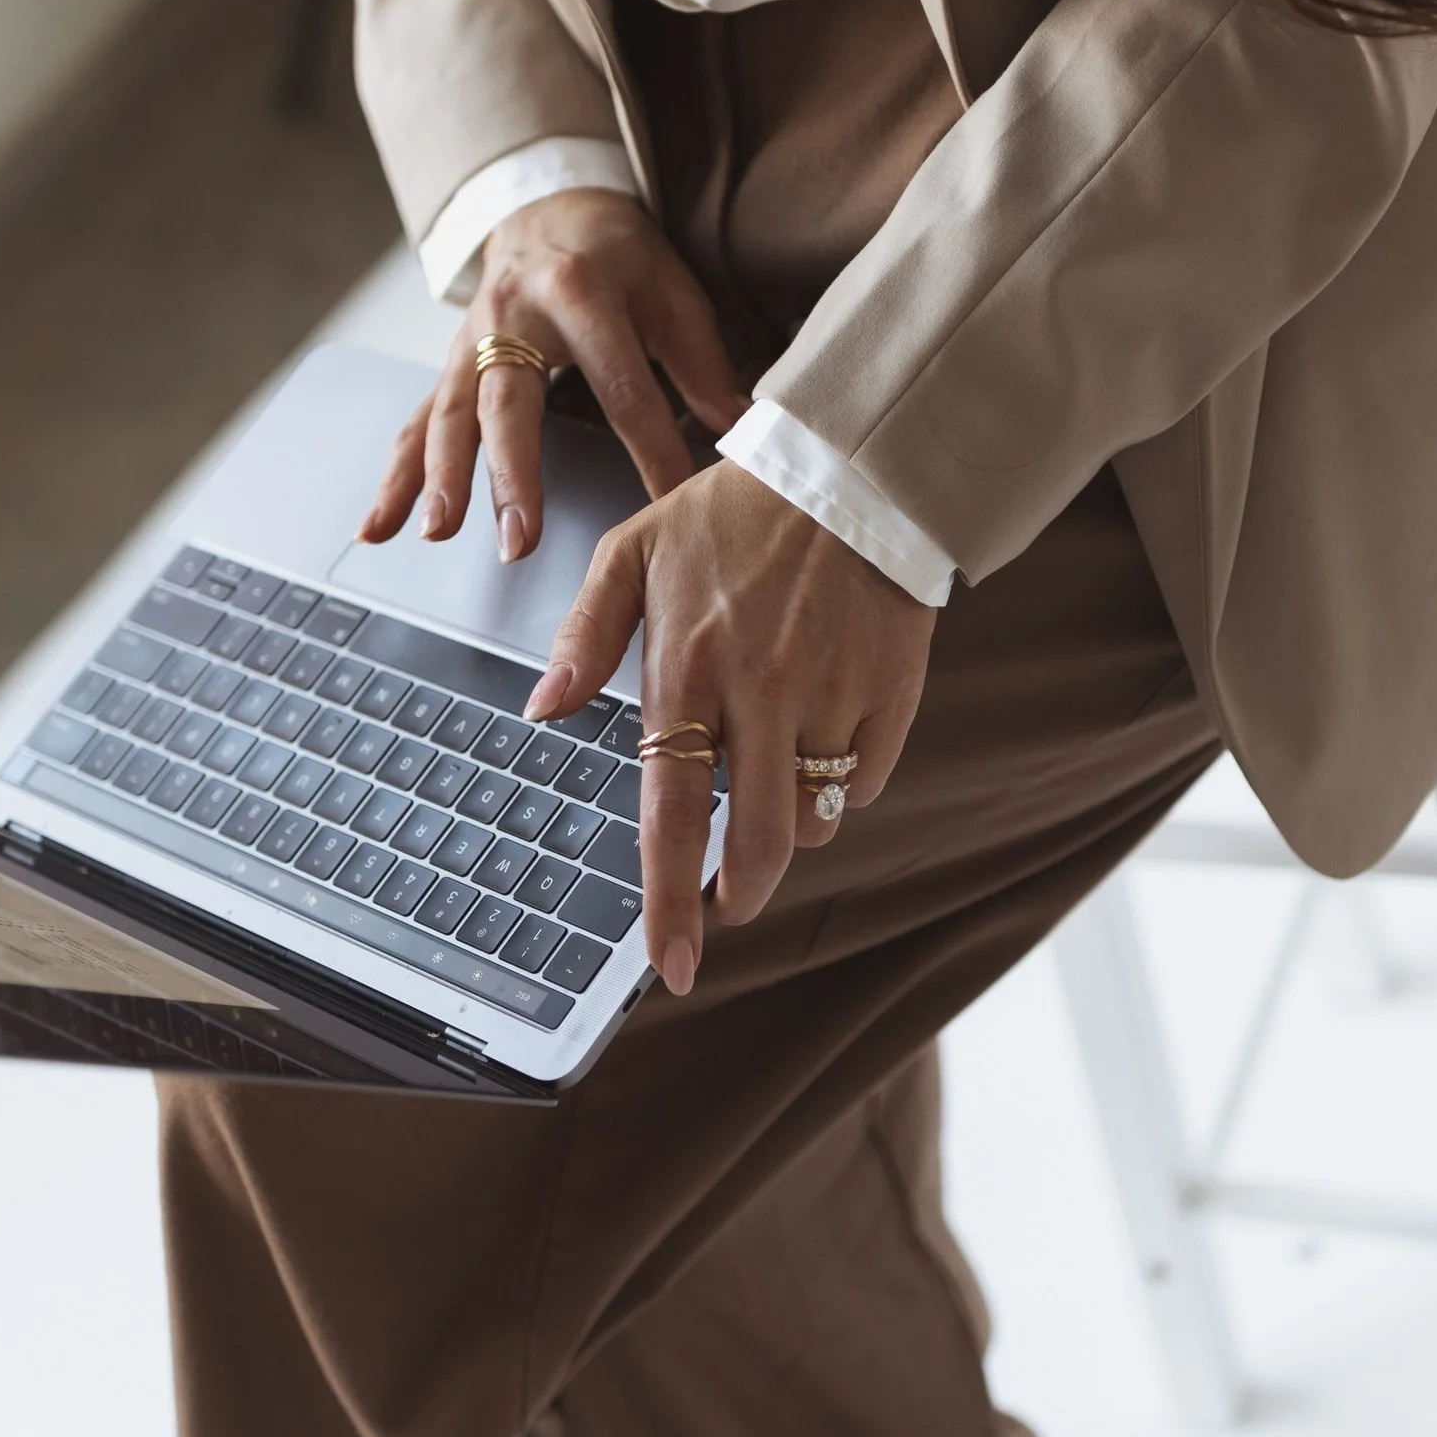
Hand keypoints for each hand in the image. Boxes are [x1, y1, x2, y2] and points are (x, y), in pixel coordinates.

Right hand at [362, 189, 748, 555]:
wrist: (547, 202)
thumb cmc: (619, 254)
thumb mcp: (671, 291)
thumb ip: (702, 365)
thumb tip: (745, 435)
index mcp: (581, 292)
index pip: (622, 387)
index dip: (652, 449)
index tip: (670, 506)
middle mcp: (514, 316)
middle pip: (509, 402)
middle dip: (511, 474)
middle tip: (517, 538)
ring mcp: (471, 341)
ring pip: (447, 414)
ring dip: (439, 478)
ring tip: (435, 534)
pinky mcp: (449, 364)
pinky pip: (416, 422)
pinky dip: (396, 476)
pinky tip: (376, 527)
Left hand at [526, 459, 938, 995]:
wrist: (853, 471)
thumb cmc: (732, 514)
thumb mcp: (633, 550)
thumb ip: (586, 635)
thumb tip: (544, 710)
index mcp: (687, 668)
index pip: (674, 812)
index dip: (671, 900)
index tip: (673, 964)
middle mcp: (762, 693)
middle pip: (759, 846)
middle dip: (740, 896)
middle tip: (727, 901)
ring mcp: (833, 697)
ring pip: (812, 821)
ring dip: (789, 831)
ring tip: (772, 786)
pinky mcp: (892, 696)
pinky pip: (862, 781)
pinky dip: (840, 784)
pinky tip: (823, 738)